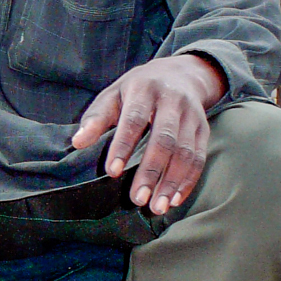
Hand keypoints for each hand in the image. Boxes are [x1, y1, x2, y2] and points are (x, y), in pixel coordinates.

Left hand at [72, 53, 227, 214]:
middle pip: (164, 140)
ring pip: (185, 152)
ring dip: (172, 182)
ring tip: (157, 207)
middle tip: (138, 199)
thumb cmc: (137, 89)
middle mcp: (172, 101)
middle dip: (151, 171)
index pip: (133, 120)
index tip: (113, 172)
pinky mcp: (203, 129)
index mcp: (144, 89)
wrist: (181, 74)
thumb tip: (77, 142)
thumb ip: (96, 118)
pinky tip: (175, 199)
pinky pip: (198, 158)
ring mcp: (192, 115)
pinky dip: (188, 181)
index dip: (123, 146)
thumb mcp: (113, 94)